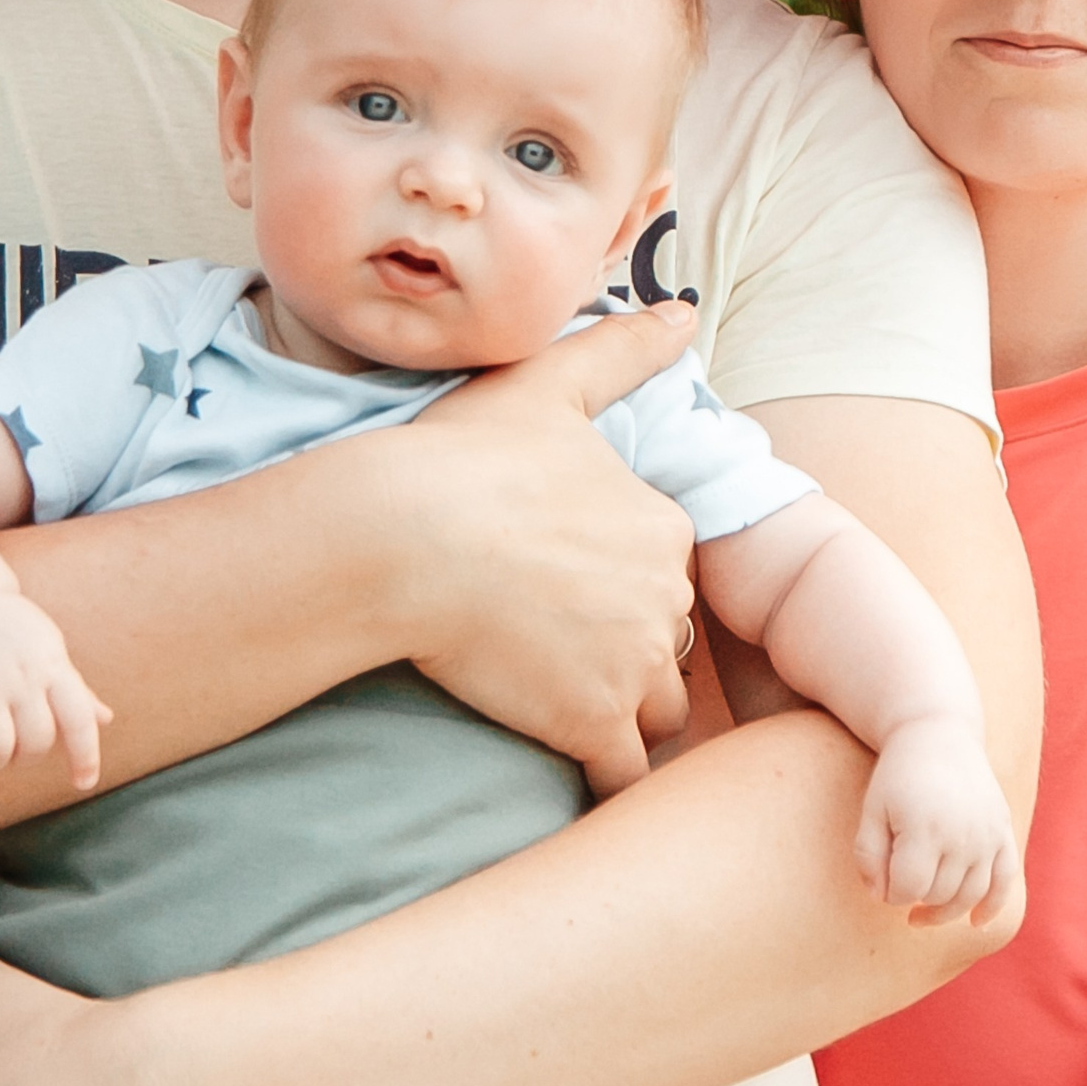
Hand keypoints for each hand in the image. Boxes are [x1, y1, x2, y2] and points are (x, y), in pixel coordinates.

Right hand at [0, 589, 111, 781]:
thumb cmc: (10, 632)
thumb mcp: (50, 651)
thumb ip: (74, 690)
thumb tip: (106, 719)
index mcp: (52, 667)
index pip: (80, 718)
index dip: (86, 755)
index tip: (84, 782)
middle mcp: (22, 676)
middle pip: (37, 744)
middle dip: (25, 757)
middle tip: (11, 741)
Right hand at [380, 300, 702, 794]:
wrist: (402, 535)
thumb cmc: (466, 457)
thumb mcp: (548, 385)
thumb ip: (624, 349)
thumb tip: (685, 311)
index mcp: (662, 525)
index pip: (665, 571)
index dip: (619, 581)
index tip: (563, 582)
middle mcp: (666, 597)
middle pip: (666, 641)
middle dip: (625, 648)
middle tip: (552, 643)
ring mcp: (633, 665)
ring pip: (656, 709)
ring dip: (620, 709)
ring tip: (556, 698)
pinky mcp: (591, 723)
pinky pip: (623, 773)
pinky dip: (604, 774)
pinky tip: (566, 761)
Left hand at [854, 713, 1019, 923]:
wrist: (938, 733)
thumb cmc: (898, 775)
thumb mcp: (872, 809)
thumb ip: (869, 855)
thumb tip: (882, 898)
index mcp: (924, 828)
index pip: (908, 889)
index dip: (891, 893)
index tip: (883, 880)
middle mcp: (962, 835)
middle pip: (940, 895)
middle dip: (916, 897)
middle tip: (901, 883)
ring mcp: (987, 835)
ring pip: (971, 895)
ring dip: (947, 910)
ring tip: (923, 911)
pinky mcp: (1003, 831)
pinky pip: (1005, 881)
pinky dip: (993, 907)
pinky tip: (975, 922)